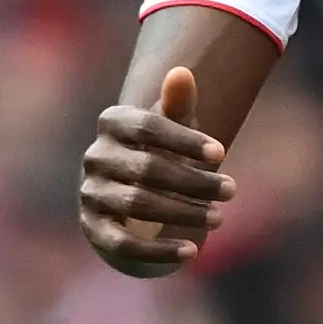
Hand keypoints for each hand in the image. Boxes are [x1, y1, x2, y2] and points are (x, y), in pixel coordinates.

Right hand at [78, 63, 235, 275]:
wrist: (130, 190)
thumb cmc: (159, 150)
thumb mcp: (171, 127)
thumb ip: (177, 104)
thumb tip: (181, 73)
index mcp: (112, 122)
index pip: (148, 127)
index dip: (185, 140)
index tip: (222, 153)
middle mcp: (95, 156)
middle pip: (147, 168)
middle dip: (194, 181)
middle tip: (232, 191)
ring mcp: (90, 193)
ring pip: (138, 205)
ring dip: (184, 212)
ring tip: (219, 217)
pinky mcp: (93, 228)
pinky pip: (122, 243)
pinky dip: (158, 249)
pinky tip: (192, 251)